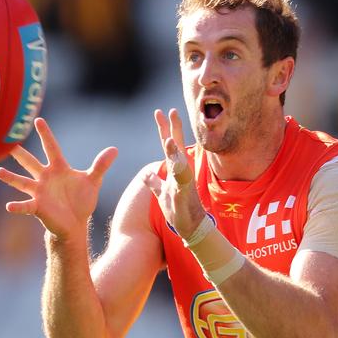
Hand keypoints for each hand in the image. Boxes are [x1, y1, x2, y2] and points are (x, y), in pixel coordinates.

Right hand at [0, 118, 117, 240]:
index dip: (46, 134)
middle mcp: (45, 178)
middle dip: (20, 153)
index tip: (38, 120)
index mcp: (59, 168)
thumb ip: (101, 165)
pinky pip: (26, 206)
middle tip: (7, 143)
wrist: (76, 223)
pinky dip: (17, 206)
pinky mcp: (38, 207)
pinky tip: (9, 206)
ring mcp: (39, 192)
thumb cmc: (81, 200)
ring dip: (11, 178)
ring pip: (22, 182)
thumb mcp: (93, 181)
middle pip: (31, 162)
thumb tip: (114, 149)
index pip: (51, 147)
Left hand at [143, 109, 205, 238]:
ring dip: (174, 149)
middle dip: (172, 129)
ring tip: (168, 136)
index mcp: (174, 170)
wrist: (191, 227)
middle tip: (169, 111)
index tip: (159, 113)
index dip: (164, 129)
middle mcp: (181, 171)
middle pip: (175, 146)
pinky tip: (175, 162)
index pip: (168, 145)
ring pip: (179, 161)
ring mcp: (184, 181)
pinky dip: (179, 171)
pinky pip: (182, 180)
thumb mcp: (162, 193)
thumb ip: (154, 182)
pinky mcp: (185, 193)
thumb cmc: (178, 209)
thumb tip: (146, 174)